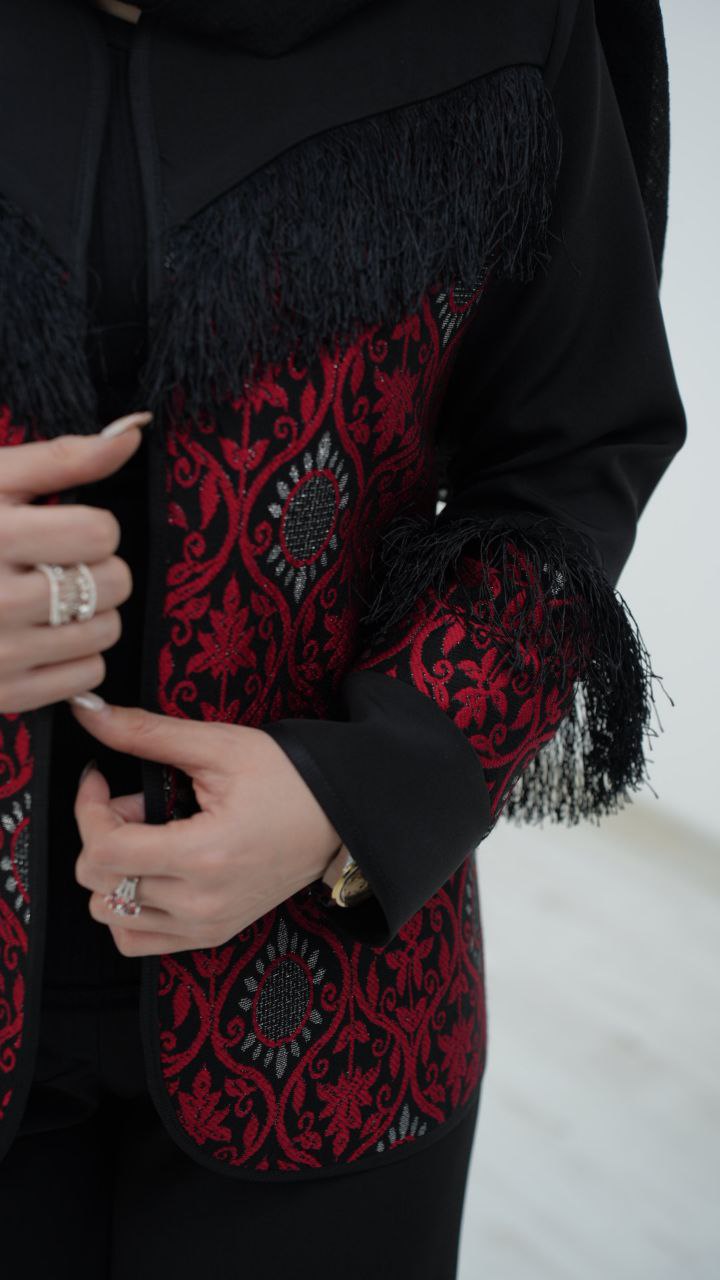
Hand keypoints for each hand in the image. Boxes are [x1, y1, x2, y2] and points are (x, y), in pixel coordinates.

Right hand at [0, 411, 151, 713]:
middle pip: (113, 583)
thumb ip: (63, 457)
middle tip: (57, 566)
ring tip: (49, 600)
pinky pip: (87, 677)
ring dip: (91, 614)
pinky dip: (76, 658)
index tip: (63, 530)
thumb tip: (134, 432)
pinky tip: (41, 637)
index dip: (91, 527)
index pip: (101, 532)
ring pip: (106, 632)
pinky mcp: (2, 694)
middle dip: (97, 569)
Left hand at [70, 699, 342, 955]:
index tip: (99, 780)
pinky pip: (138, 939)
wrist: (341, 817)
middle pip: (99, 885)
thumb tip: (88, 710)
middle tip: (132, 803)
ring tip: (148, 837)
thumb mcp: (219, 746)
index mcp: (204, 855)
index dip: (87, 808)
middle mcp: (201, 902)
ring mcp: (206, 925)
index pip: (103, 852)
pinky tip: (150, 871)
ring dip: (114, 873)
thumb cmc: (289, 778)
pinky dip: (127, 908)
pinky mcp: (211, 934)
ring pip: (110, 916)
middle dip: (100, 835)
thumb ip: (146, 732)